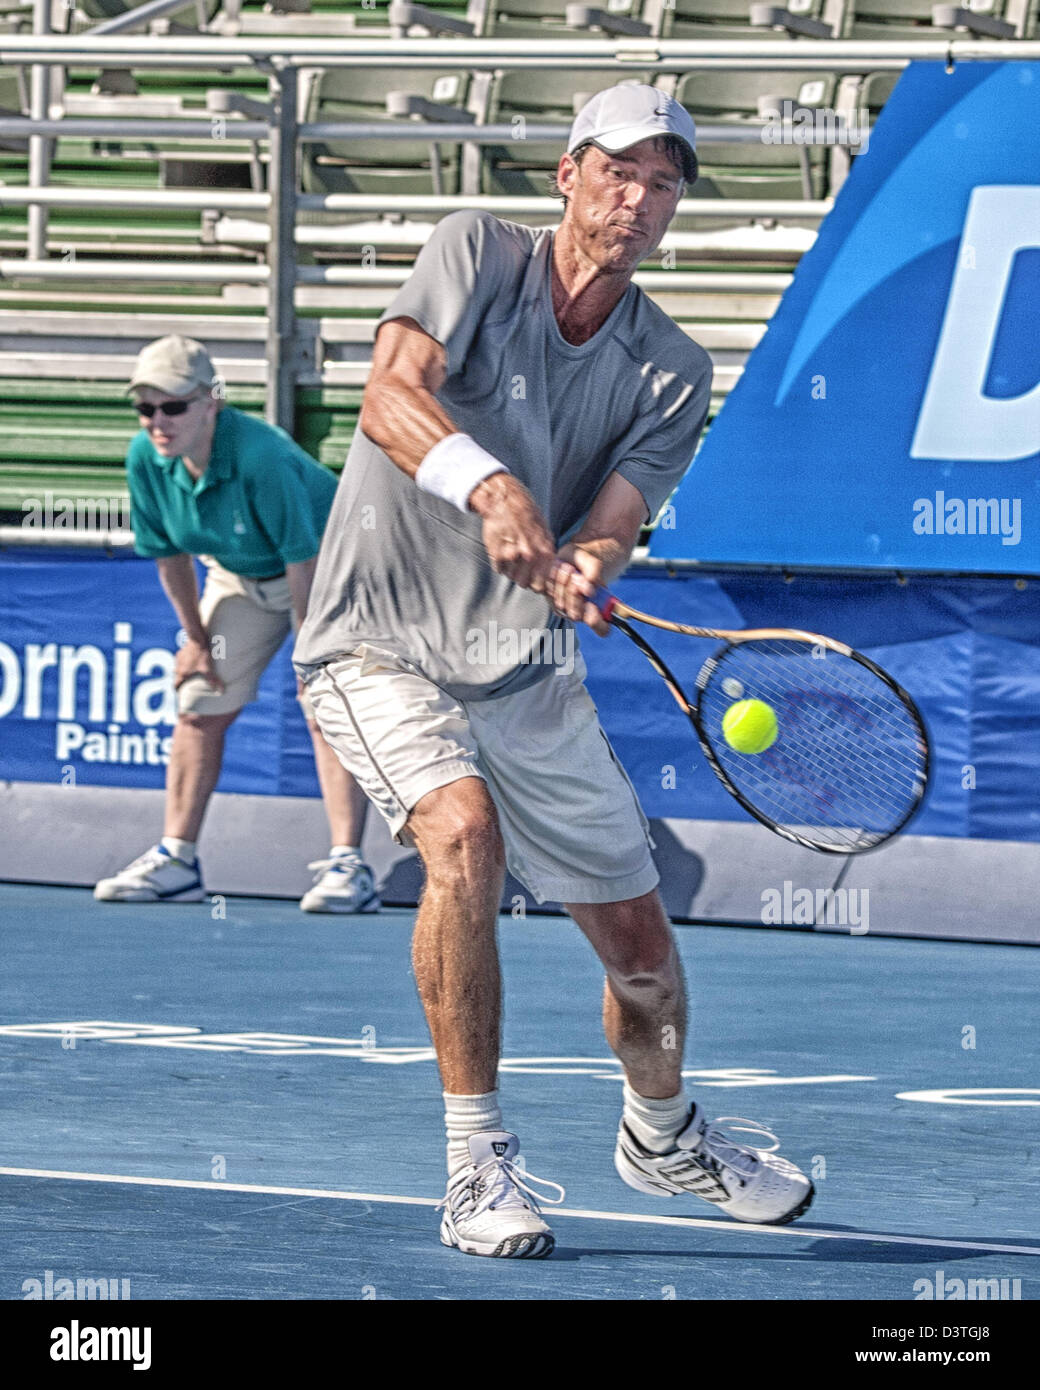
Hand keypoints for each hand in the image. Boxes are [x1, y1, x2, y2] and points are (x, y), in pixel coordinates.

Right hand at [174, 636, 224, 692]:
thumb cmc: (202, 655)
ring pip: (178, 668)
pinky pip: (180, 660)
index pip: (175, 685)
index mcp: (182, 673)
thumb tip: (221, 691)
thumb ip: (213, 681)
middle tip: (186, 684)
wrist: (197, 640)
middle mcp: (178, 667)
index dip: (177, 690)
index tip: (179, 693)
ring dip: (182, 671)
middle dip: (181, 681)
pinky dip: (184, 663)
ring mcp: (178, 660)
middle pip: (176, 677)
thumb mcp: (208, 669)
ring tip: (189, 673)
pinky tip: (191, 661)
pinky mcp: (180, 653)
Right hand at [469, 473, 557, 592]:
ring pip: (511, 577)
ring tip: (512, 556)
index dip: (538, 584)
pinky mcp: (496, 553)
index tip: (534, 580)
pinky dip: (500, 563)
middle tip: (521, 569)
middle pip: (525, 584)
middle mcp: (530, 554)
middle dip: (523, 579)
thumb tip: (550, 572)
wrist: (504, 499)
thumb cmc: (526, 513)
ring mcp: (512, 555)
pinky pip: (499, 569)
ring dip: (511, 571)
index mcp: (545, 551)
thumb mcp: (545, 530)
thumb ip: (547, 552)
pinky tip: (503, 551)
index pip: (542, 583)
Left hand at [550, 547, 611, 635]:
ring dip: (563, 583)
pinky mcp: (549, 599)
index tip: (592, 606)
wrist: (567, 557)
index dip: (597, 622)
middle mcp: (580, 613)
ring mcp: (563, 608)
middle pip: (576, 615)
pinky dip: (552, 579)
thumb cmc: (585, 563)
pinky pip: (547, 593)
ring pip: (560, 604)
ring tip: (567, 568)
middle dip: (575, 594)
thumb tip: (589, 590)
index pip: (603, 629)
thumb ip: (594, 572)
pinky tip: (556, 570)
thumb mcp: (592, 562)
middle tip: (575, 575)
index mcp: (598, 609)